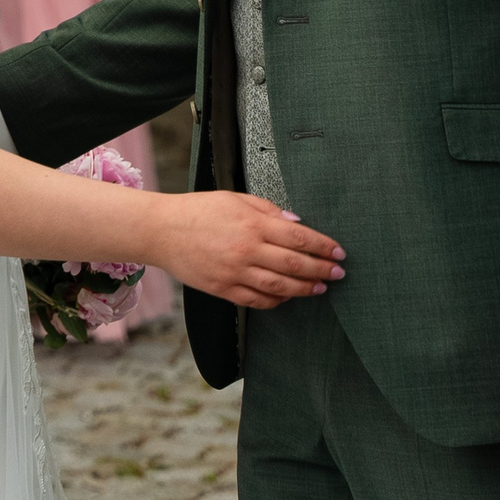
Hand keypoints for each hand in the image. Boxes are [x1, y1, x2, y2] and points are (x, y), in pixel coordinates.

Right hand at [153, 190, 344, 307]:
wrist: (161, 230)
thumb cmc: (197, 210)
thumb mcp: (235, 199)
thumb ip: (268, 210)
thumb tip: (296, 222)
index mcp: (251, 224)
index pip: (298, 237)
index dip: (322, 246)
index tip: (338, 252)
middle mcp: (246, 250)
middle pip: (295, 264)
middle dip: (321, 269)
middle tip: (338, 273)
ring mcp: (234, 273)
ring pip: (280, 286)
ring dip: (305, 288)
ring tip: (320, 288)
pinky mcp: (223, 289)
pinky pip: (257, 300)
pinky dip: (277, 300)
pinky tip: (288, 296)